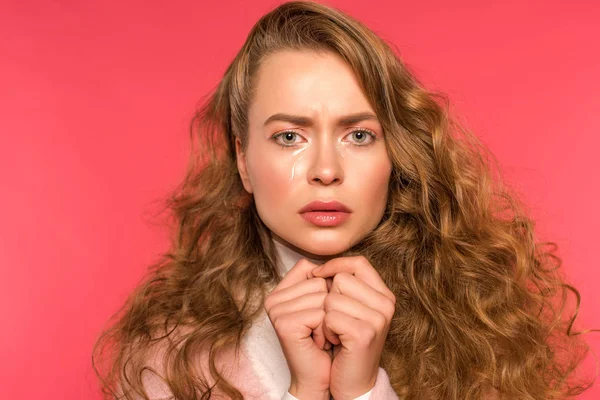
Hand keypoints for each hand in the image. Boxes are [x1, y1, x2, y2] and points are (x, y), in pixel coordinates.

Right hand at [264, 258, 332, 399]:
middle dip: (330, 306)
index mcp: (281, 289)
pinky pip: (321, 313)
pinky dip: (327, 330)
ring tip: (320, 336)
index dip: (326, 288)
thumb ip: (323, 280)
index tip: (321, 313)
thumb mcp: (325, 305)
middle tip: (320, 329)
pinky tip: (318, 343)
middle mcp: (274, 297)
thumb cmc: (327, 341)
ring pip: (323, 296)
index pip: (310, 267)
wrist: (320, 378)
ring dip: (330, 320)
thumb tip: (336, 263)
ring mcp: (276, 310)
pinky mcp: (284, 323)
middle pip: (320, 281)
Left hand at [312, 256, 395, 399]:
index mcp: (384, 295)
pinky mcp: (364, 333)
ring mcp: (378, 319)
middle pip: (342, 278)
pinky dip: (325, 330)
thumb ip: (342, 285)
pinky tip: (335, 342)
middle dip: (329, 298)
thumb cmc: (345, 344)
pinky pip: (329, 317)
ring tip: (335, 333)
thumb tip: (315, 264)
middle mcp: (386, 304)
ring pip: (332, 298)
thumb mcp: (348, 309)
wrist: (352, 383)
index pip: (359, 262)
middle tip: (334, 321)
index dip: (335, 265)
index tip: (318, 275)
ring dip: (325, 318)